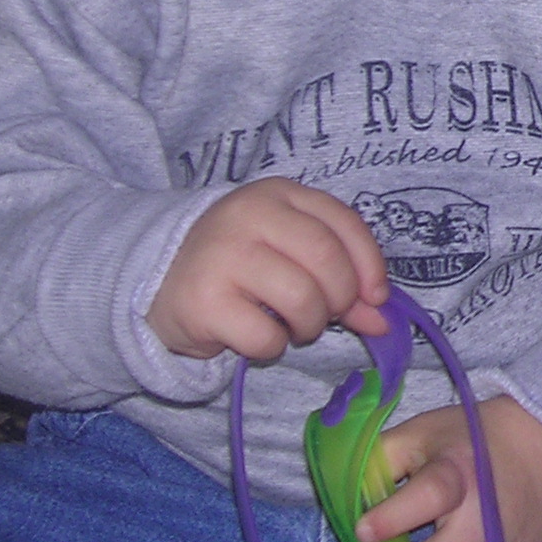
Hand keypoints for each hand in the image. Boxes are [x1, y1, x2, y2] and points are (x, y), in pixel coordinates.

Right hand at [146, 179, 388, 359]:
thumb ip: (339, 277)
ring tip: (295, 327)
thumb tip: (383, 321)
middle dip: (341, 299)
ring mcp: (224, 256)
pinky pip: (266, 336)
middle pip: (328, 260)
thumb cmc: (238, 263)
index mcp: (279, 194)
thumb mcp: (290, 254)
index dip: (370, 265)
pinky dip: (274, 346)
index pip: (345, 223)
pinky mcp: (204, 301)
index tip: (374, 297)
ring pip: (303, 299)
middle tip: (327, 314)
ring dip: (310, 325)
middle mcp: (250, 215)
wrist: (158, 279)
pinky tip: (259, 336)